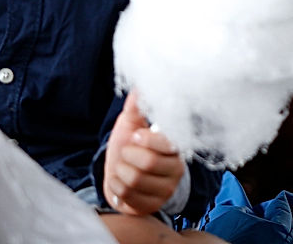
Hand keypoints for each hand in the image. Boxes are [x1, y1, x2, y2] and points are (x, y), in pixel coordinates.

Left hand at [102, 91, 184, 216]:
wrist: (119, 173)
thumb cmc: (129, 145)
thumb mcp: (131, 124)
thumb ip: (136, 106)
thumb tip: (139, 86)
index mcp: (175, 147)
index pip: (167, 143)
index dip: (146, 139)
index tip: (135, 136)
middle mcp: (176, 170)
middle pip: (148, 162)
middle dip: (128, 155)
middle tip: (126, 152)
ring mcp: (165, 190)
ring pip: (135, 180)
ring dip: (120, 171)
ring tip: (123, 166)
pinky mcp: (151, 206)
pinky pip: (127, 195)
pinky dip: (116, 185)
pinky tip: (120, 180)